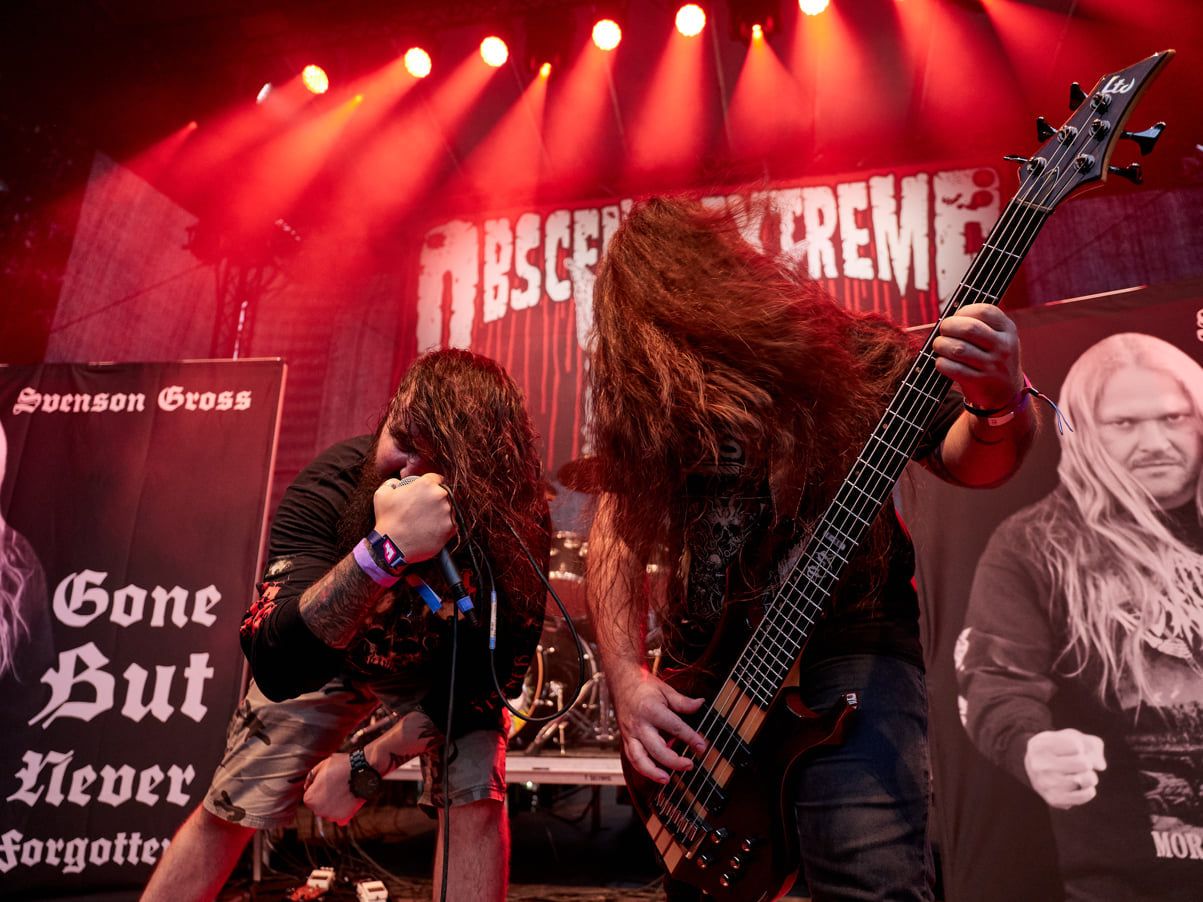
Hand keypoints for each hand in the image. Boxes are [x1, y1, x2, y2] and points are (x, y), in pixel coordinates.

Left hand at [303, 753, 361, 825]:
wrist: (361, 772)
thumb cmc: (341, 767)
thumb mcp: (322, 765)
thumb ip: (311, 777)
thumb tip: (308, 785)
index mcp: (310, 799)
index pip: (309, 797)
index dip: (316, 789)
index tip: (325, 783)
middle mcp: (318, 810)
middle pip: (318, 805)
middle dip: (323, 798)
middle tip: (333, 787)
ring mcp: (331, 815)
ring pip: (328, 811)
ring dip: (332, 804)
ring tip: (341, 791)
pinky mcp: (343, 816)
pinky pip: (339, 813)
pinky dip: (341, 807)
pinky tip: (346, 797)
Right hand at [372, 472, 454, 562]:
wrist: (393, 545)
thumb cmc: (387, 520)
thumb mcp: (382, 495)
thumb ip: (391, 483)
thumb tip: (396, 482)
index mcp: (426, 484)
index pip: (436, 478)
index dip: (432, 484)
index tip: (427, 492)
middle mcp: (440, 495)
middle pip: (444, 493)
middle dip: (437, 498)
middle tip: (426, 508)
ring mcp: (447, 512)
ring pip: (450, 508)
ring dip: (442, 512)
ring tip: (428, 520)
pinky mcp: (451, 528)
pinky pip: (451, 523)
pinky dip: (444, 526)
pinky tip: (432, 529)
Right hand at [610, 669, 707, 783]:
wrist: (621, 682)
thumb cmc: (644, 686)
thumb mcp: (665, 690)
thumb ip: (683, 702)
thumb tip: (700, 704)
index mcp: (651, 709)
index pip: (674, 727)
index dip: (690, 738)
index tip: (702, 746)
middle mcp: (639, 724)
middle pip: (657, 748)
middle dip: (674, 760)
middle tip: (689, 764)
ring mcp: (630, 734)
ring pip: (639, 759)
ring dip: (653, 772)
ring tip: (667, 779)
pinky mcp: (625, 740)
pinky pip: (632, 758)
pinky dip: (643, 769)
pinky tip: (656, 775)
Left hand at [932, 304, 1022, 408]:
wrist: (1007, 392)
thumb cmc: (993, 357)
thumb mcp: (999, 338)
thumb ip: (980, 324)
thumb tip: (947, 318)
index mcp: (1008, 330)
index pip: (984, 311)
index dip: (964, 311)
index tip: (956, 317)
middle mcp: (1003, 347)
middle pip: (969, 328)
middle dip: (948, 326)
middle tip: (943, 331)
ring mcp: (992, 366)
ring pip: (958, 349)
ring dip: (941, 345)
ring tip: (939, 345)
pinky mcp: (980, 382)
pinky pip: (953, 369)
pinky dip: (941, 363)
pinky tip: (941, 361)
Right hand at [1024, 728, 1106, 809]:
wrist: (1036, 767)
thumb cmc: (1059, 749)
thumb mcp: (1071, 737)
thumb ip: (1091, 744)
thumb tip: (1100, 766)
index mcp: (1040, 745)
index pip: (1077, 746)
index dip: (1080, 747)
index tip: (1072, 749)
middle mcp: (1039, 765)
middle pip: (1083, 764)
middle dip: (1087, 763)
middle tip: (1080, 764)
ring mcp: (1045, 784)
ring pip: (1084, 780)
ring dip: (1089, 777)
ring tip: (1080, 775)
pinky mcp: (1054, 799)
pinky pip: (1084, 796)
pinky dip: (1089, 791)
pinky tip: (1083, 787)